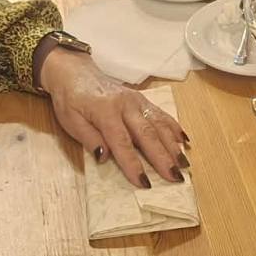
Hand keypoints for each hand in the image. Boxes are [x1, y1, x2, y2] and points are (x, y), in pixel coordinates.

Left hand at [39, 50, 188, 186]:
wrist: (75, 72)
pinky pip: (161, 114)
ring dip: (173, 145)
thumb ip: (88, 138)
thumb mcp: (71, 121)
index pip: (122, 142)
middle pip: (147, 134)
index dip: (133, 164)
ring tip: (184, 163)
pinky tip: (184, 140)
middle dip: (163, 157)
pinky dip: (174, 127)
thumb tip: (105, 157)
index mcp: (105, 112)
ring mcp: (136, 100)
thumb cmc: (70, 100)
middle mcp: (126, 105)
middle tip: (176, 177)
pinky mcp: (142, 99)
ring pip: (159, 124)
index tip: (144, 183)